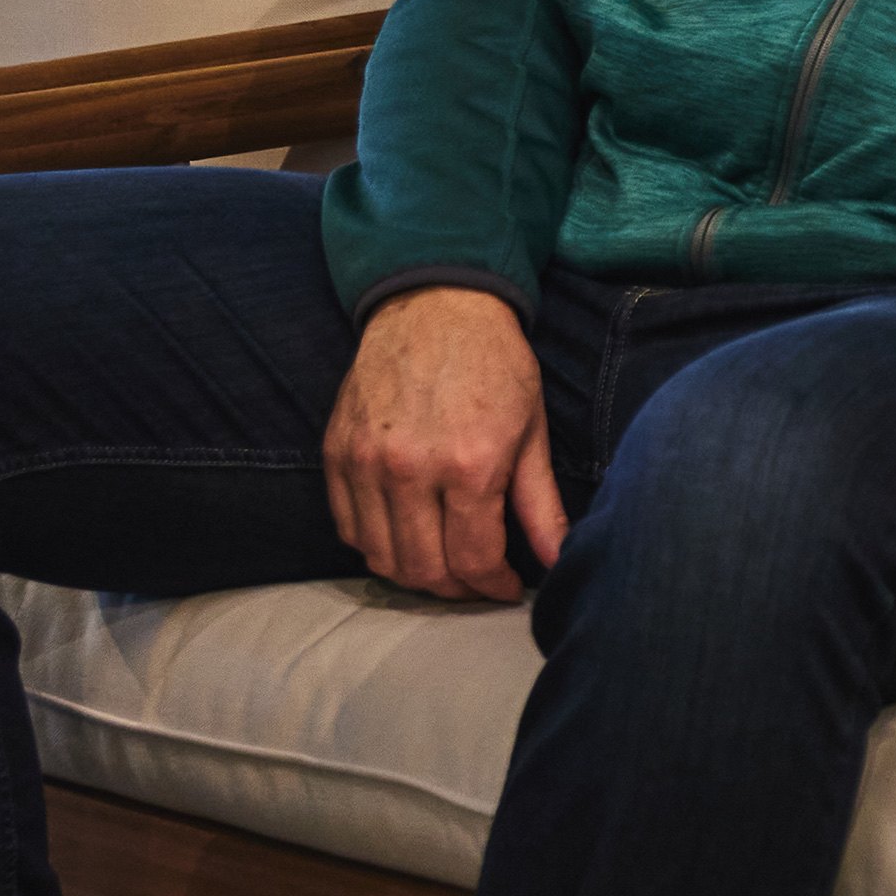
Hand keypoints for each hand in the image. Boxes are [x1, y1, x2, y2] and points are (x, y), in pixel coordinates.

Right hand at [322, 286, 565, 600]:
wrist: (435, 306)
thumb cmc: (494, 365)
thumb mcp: (532, 433)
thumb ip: (540, 506)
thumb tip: (560, 563)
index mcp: (469, 465)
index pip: (473, 559)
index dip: (493, 586)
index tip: (508, 587)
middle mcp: (410, 470)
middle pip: (424, 569)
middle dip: (457, 590)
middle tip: (477, 583)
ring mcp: (365, 463)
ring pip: (381, 557)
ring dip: (415, 575)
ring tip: (444, 565)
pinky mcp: (336, 453)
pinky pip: (348, 527)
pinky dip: (375, 546)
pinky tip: (405, 537)